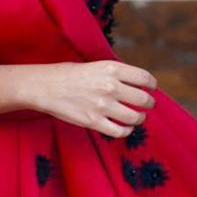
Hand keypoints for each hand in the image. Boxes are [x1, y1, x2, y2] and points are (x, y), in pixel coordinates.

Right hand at [32, 60, 157, 137]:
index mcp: (111, 69)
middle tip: (147, 104)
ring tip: (138, 117)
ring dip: (140, 118)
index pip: (144, 78)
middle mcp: (110, 86)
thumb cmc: (67, 74)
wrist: (44, 86)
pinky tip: (126, 128)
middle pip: (143, 99)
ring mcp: (102, 105)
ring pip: (135, 117)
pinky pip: (119, 131)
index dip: (152, 84)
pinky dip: (127, 131)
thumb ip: (114, 74)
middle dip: (149, 103)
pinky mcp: (94, 122)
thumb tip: (134, 84)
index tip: (151, 88)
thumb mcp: (94, 65)